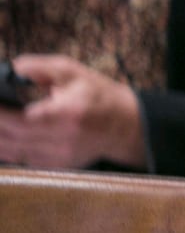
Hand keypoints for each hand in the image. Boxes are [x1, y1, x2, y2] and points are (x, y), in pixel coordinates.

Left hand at [0, 54, 146, 168]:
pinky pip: (23, 160)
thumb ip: (39, 67)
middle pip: (13, 137)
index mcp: (69, 113)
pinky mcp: (58, 164)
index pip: (24, 119)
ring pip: (13, 152)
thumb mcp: (73, 72)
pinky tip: (3, 138)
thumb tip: (11, 68)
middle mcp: (64, 139)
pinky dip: (7, 149)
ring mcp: (61, 156)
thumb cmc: (98, 95)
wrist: (125, 124)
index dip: (0, 114)